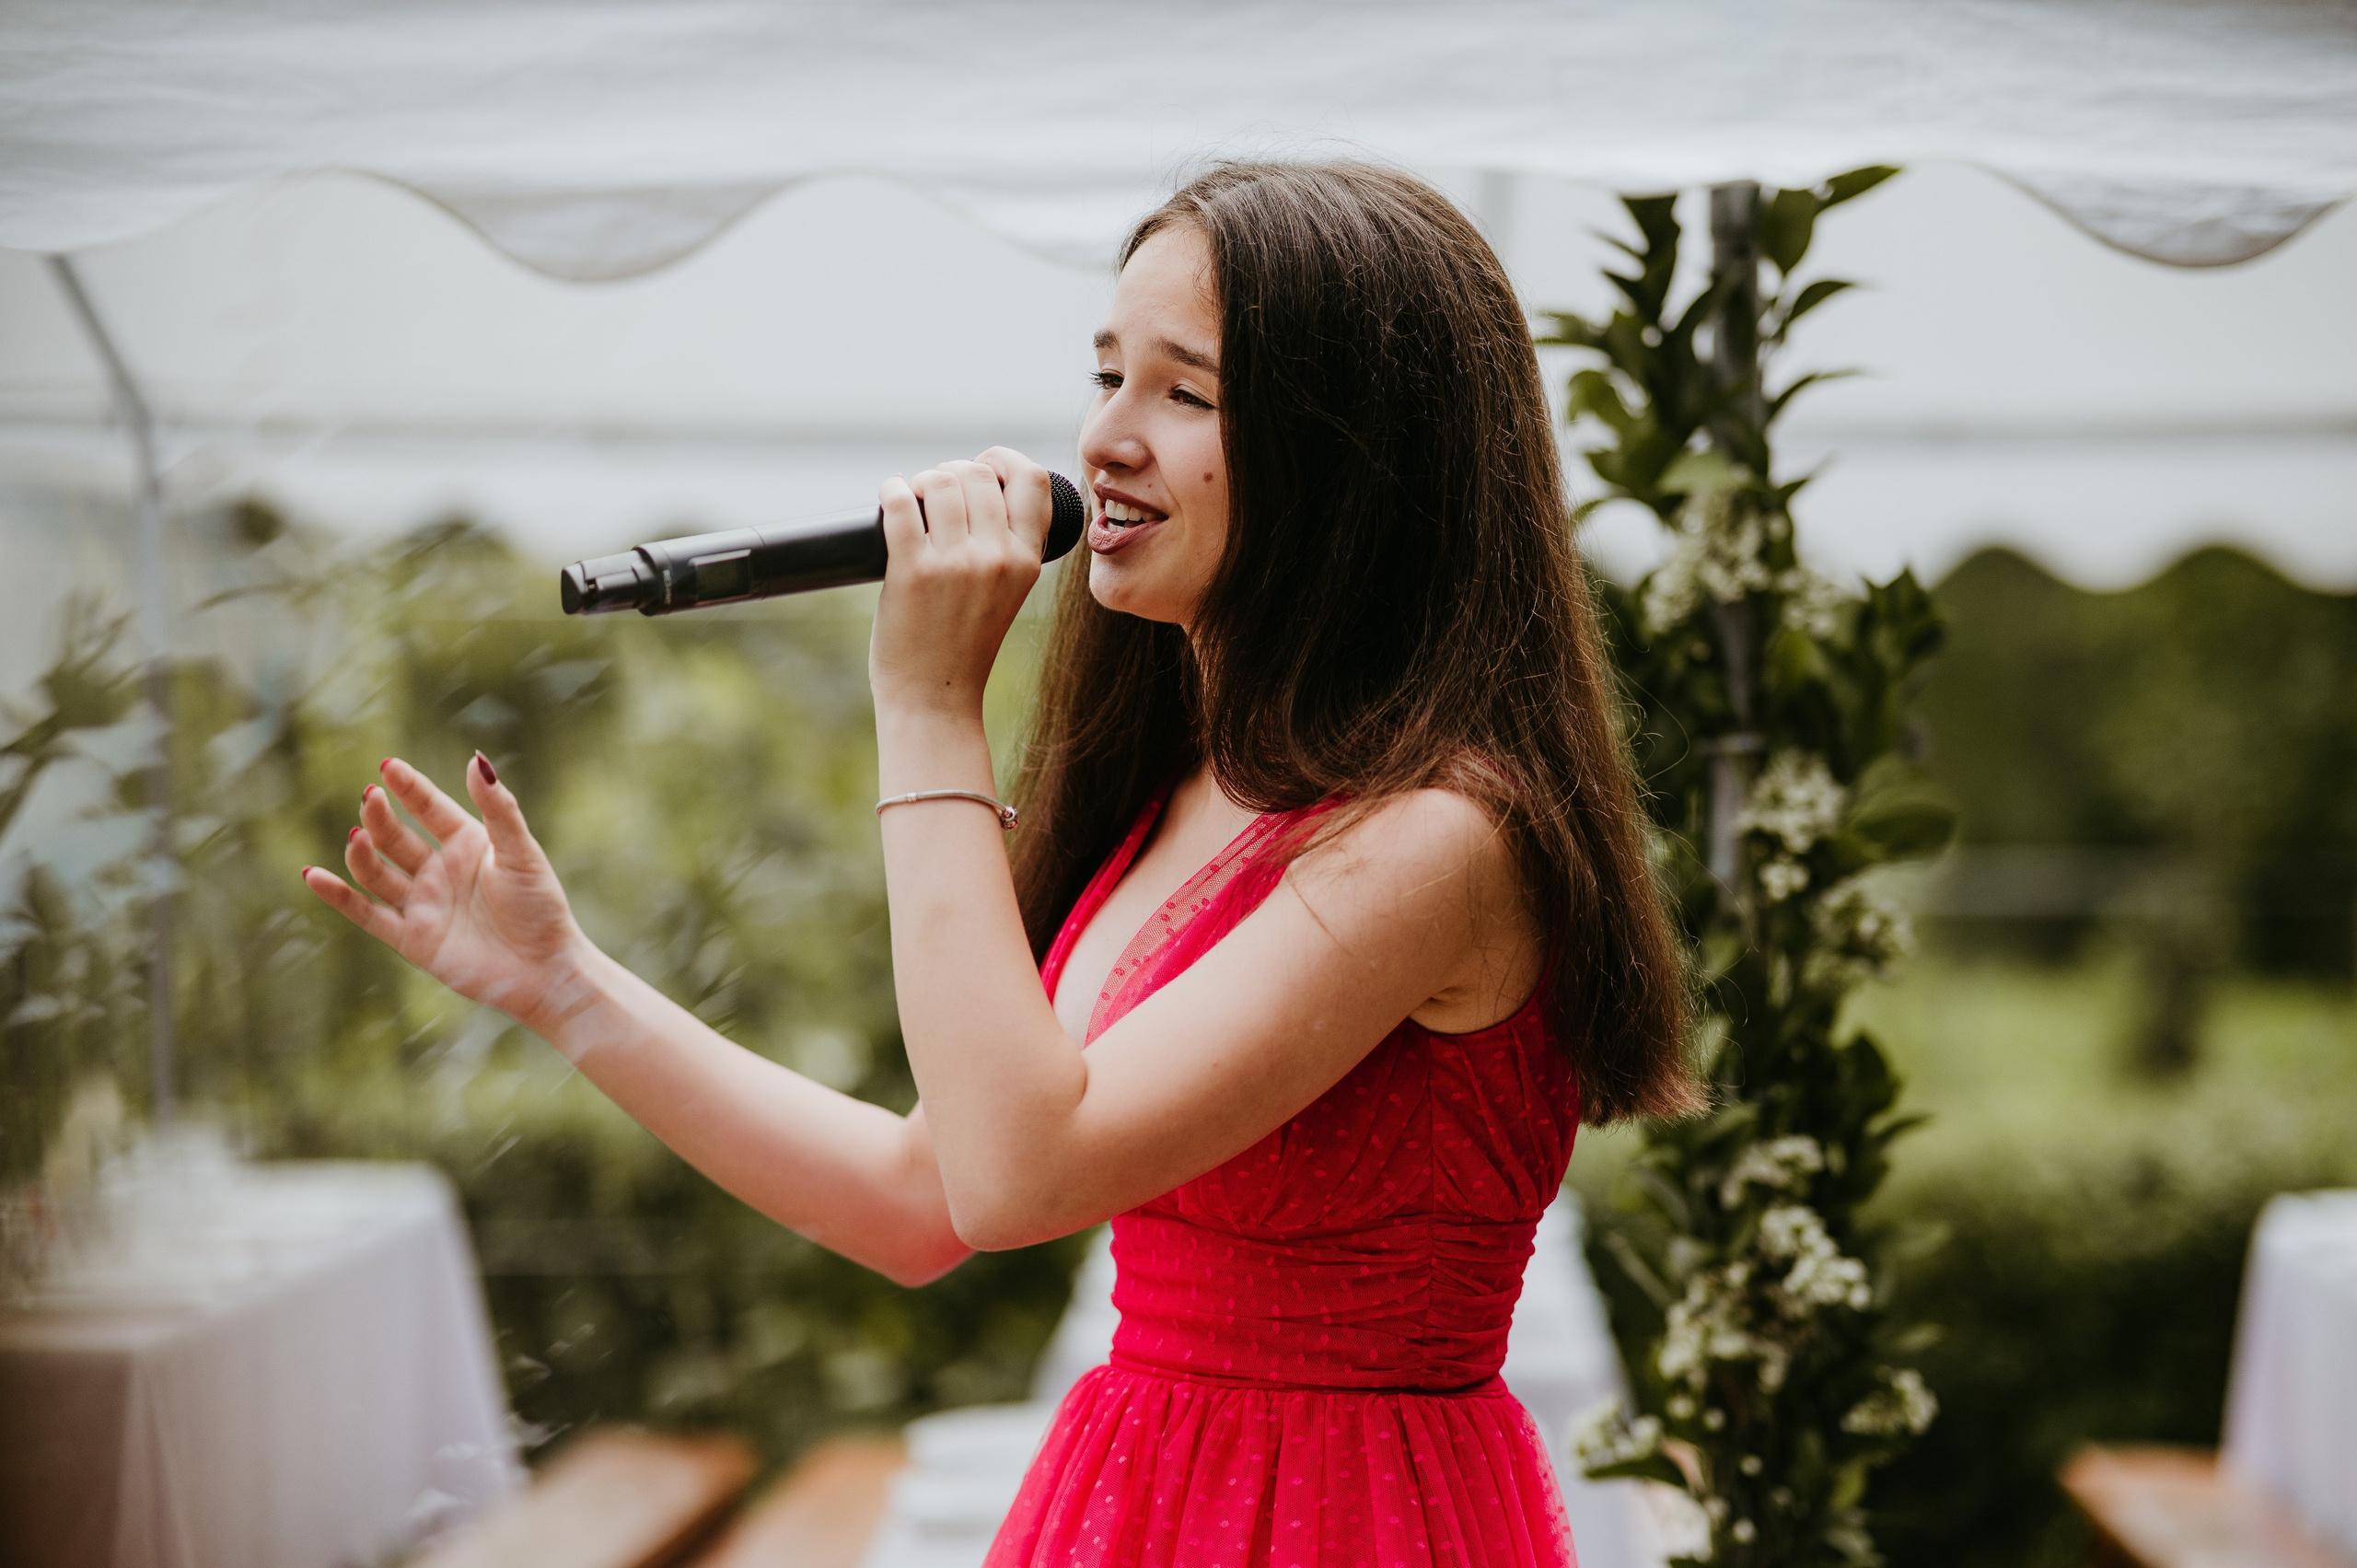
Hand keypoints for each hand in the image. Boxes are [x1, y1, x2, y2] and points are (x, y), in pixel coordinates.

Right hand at [302, 755, 586, 1032]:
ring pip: (378, 873)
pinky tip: (314, 875)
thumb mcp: (520, 852)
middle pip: (397, 837)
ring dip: (362, 854)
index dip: (409, 788)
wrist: (544, 970)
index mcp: (467, 844)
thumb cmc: (541, 907)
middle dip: (380, 817)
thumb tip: (477, 759)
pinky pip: (367, 914)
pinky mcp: (411, 939)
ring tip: (356, 836)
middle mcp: (439, 870)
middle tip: (371, 797)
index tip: (387, 766)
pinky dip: (339, 896)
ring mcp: (422, 904)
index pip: (429, 808)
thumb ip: (499, 808)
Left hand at [867, 449, 1054, 718]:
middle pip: (979, 473)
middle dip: (954, 471)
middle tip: (937, 493)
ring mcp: (955, 563)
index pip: (1033, 479)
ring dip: (924, 480)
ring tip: (915, 498)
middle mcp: (997, 557)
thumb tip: (972, 488)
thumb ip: (1004, 547)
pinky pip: (901, 501)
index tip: (983, 468)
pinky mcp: (912, 570)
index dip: (1005, 461)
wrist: (935, 699)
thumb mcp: (1006, 593)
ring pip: (942, 480)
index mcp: (1027, 561)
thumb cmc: (964, 646)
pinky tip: (891, 497)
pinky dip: (893, 490)